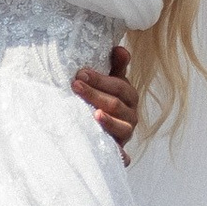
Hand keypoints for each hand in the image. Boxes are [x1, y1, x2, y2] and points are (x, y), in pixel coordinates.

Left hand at [73, 40, 136, 159]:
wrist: (100, 134)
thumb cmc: (103, 102)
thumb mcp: (109, 83)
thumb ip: (115, 67)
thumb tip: (119, 49)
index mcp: (129, 96)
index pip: (118, 86)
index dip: (100, 79)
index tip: (81, 74)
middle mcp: (130, 115)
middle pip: (115, 104)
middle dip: (95, 95)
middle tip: (76, 86)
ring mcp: (125, 134)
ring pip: (120, 127)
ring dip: (108, 121)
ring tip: (95, 115)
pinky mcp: (120, 152)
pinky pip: (122, 155)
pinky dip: (120, 155)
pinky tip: (115, 154)